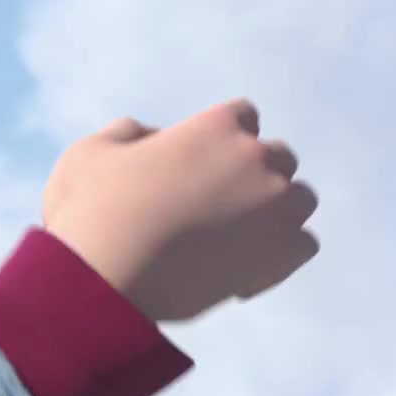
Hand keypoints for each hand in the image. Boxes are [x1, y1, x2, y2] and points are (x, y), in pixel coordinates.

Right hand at [41, 98, 319, 322]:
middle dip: (256, 176)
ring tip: (243, 239)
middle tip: (224, 207)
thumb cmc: (90, 213)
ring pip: (301, 199)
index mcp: (216, 126)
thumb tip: (151, 136)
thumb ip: (128, 134)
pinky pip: (305, 245)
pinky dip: (283, 255)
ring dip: (278, 213)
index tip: (207, 166)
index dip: (225, 140)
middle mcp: (255, 159)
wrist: (105, 279)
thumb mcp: (91, 153)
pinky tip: (245, 271)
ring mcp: (274, 207)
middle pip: (278, 157)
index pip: (243, 116)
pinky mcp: (280, 255)